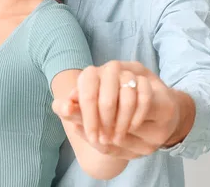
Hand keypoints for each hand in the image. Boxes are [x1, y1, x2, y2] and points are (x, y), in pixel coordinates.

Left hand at [53, 61, 191, 158]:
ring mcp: (130, 73)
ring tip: (117, 138)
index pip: (86, 92)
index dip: (88, 117)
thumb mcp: (87, 113)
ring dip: (122, 123)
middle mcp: (110, 69)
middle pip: (106, 98)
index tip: (91, 136)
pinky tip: (132, 128)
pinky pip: (144, 97)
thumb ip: (73, 111)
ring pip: (127, 96)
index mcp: (91, 74)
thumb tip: (61, 107)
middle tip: (104, 140)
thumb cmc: (105, 110)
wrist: (135, 105)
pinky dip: (137, 116)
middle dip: (105, 124)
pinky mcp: (149, 81)